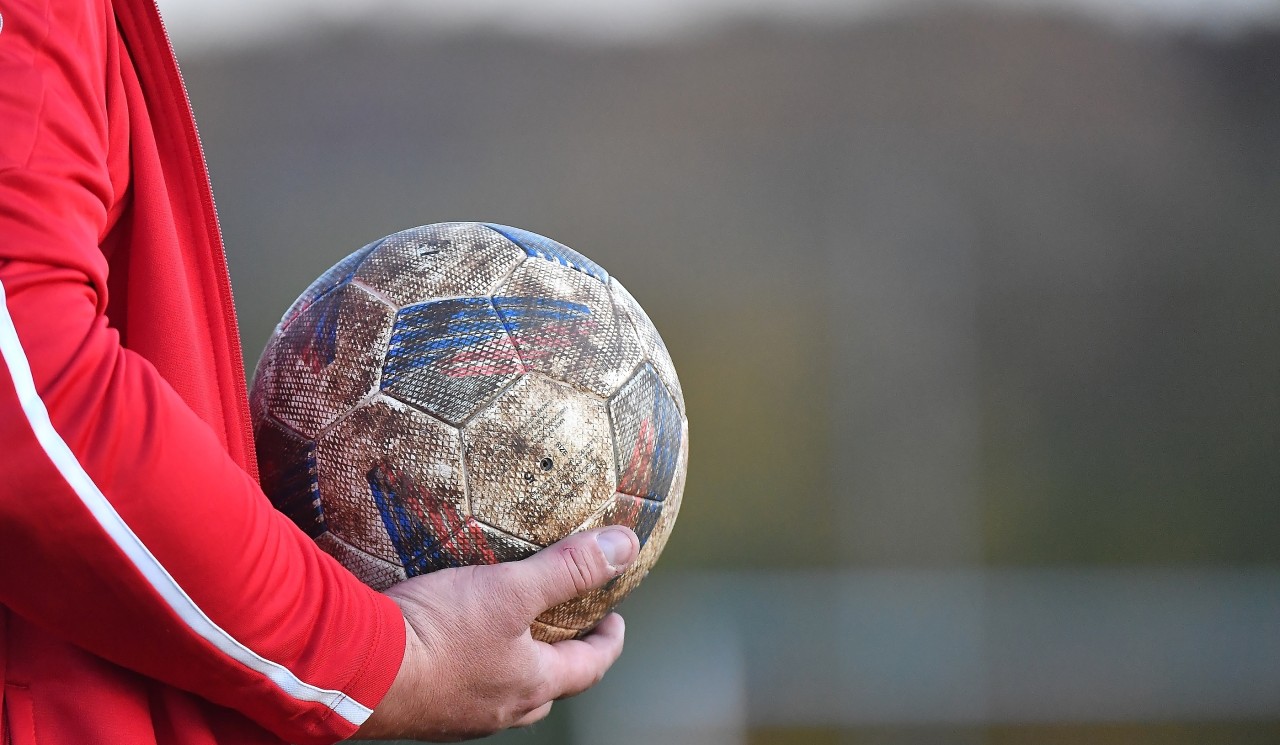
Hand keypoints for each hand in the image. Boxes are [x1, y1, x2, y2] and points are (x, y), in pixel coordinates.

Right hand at [352, 526, 640, 741]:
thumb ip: (569, 568)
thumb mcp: (510, 588)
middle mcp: (501, 709)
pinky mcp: (423, 709)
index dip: (608, 642)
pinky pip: (462, 691)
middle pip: (548, 688)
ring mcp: (460, 715)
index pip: (589, 667)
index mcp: (531, 684)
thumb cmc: (440, 632)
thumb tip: (625, 546)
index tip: (614, 619)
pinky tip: (454, 645)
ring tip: (508, 633)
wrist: (358, 670)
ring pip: (504, 693)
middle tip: (564, 627)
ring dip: (515, 667)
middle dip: (562, 658)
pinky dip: (473, 669)